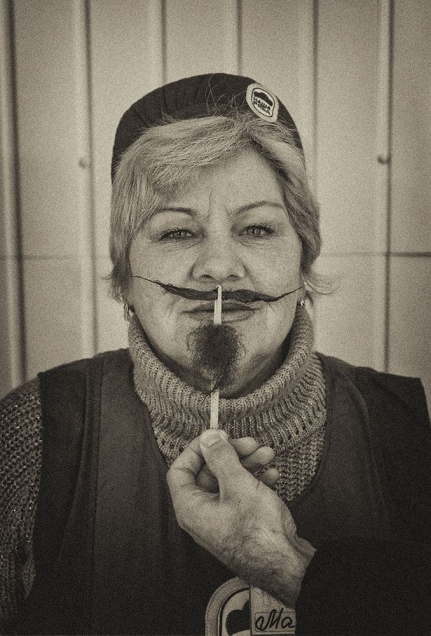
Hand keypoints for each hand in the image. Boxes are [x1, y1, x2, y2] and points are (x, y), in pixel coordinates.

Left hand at [167, 429, 315, 607]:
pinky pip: (241, 496)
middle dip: (231, 454)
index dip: (197, 449)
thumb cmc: (258, 530)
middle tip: (251, 443)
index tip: (217, 436)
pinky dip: (254, 482)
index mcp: (191, 508)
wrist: (287, 566)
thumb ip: (220, 457)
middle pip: (208, 474)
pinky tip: (272, 475)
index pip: (180, 470)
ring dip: (247, 465)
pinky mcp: (240, 525)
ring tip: (268, 454)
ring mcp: (221, 521)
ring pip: (228, 483)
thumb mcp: (238, 484)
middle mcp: (202, 516)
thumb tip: (207, 437)